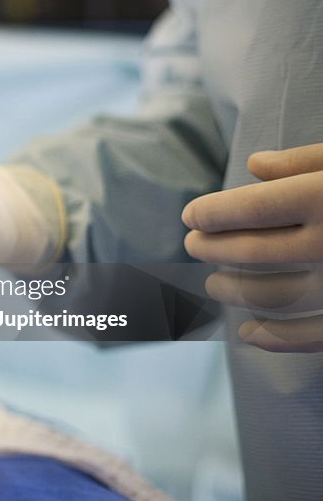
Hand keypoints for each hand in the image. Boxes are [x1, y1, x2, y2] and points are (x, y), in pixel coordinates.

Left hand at [183, 143, 322, 351]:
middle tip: (192, 245)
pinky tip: (248, 333)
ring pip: (272, 296)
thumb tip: (254, 164)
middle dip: (212, 249)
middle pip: (251, 252)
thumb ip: (306, 162)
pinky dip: (275, 339)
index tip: (190, 217)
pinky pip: (310, 337)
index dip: (211, 214)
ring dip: (233, 292)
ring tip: (212, 283)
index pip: (250, 208)